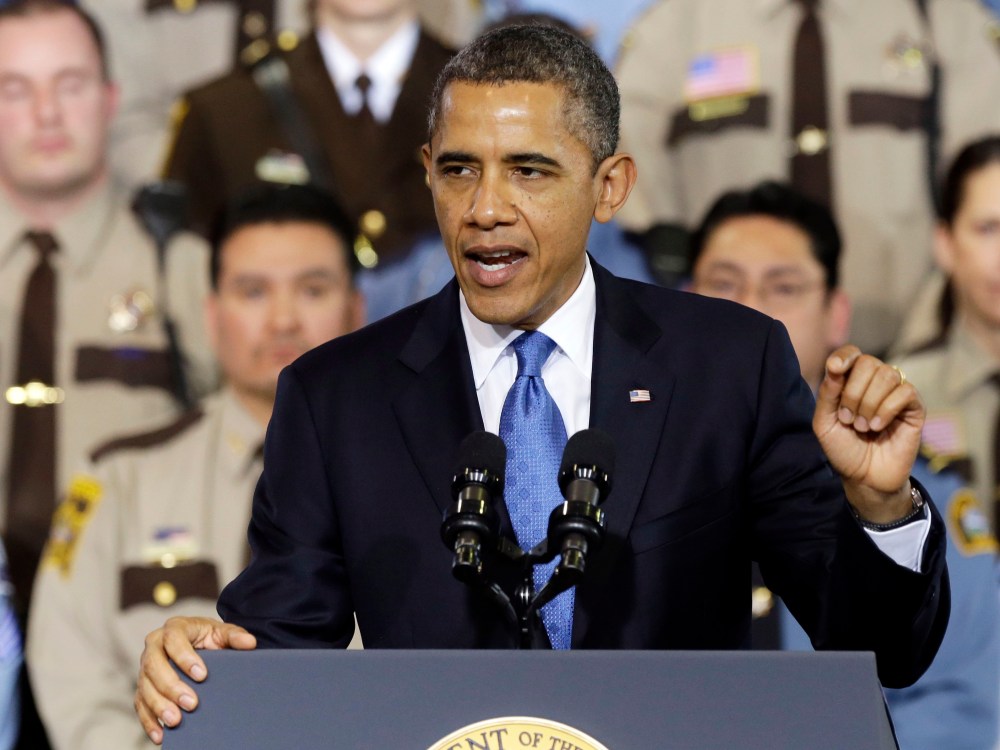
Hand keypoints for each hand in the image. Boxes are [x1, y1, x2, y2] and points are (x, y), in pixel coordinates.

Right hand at [134, 616, 255, 744]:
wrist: (197, 643)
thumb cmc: (208, 636)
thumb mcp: (221, 632)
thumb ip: (234, 636)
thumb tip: (250, 643)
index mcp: (174, 628)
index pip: (174, 640)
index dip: (185, 658)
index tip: (202, 675)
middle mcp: (154, 645)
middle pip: (154, 666)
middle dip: (172, 686)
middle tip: (191, 703)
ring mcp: (145, 667)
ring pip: (145, 687)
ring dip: (159, 706)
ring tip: (176, 721)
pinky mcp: (143, 686)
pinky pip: (140, 704)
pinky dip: (149, 721)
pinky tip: (160, 734)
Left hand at [812, 345, 923, 521]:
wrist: (864, 478)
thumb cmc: (843, 449)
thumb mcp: (825, 423)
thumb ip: (828, 394)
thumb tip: (836, 366)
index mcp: (852, 382)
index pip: (852, 353)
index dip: (845, 356)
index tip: (836, 369)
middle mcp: (875, 383)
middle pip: (869, 363)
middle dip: (853, 392)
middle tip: (848, 419)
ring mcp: (896, 394)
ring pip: (887, 375)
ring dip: (869, 403)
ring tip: (862, 427)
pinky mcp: (915, 408)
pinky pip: (905, 392)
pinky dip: (887, 409)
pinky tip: (877, 426)